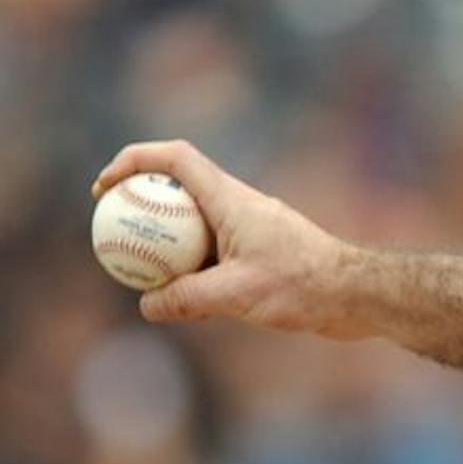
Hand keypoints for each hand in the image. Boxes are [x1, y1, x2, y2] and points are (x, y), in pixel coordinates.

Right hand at [92, 141, 366, 336]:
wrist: (357, 294)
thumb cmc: (303, 286)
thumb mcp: (235, 295)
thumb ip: (185, 298)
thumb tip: (147, 304)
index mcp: (231, 199)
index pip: (176, 158)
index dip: (134, 160)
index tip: (104, 186)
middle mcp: (239, 205)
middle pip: (179, 188)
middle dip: (141, 202)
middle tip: (110, 231)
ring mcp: (251, 227)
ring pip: (195, 224)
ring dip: (165, 240)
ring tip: (139, 272)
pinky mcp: (260, 251)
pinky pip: (213, 250)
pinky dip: (190, 264)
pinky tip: (181, 299)